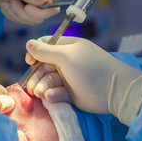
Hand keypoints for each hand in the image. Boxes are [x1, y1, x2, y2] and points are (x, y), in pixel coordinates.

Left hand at [0, 0, 59, 24]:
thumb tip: (45, 0)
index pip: (54, 7)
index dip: (40, 12)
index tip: (26, 7)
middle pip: (42, 17)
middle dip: (23, 13)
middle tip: (12, 1)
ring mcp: (40, 5)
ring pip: (32, 21)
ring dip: (16, 14)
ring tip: (8, 1)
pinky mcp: (34, 11)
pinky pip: (25, 21)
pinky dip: (13, 16)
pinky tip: (8, 5)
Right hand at [25, 36, 141, 125]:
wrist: (114, 90)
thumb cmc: (90, 67)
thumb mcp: (66, 56)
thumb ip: (45, 51)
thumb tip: (27, 43)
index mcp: (67, 47)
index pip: (44, 46)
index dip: (34, 53)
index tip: (30, 62)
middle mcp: (66, 61)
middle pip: (42, 66)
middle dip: (36, 75)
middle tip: (32, 86)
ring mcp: (68, 78)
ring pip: (47, 81)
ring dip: (42, 86)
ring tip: (42, 93)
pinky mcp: (70, 93)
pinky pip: (55, 93)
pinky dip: (52, 95)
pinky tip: (52, 97)